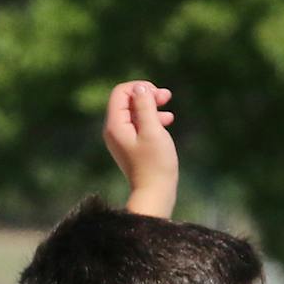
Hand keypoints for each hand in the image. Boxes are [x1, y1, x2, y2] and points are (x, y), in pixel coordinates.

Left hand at [104, 79, 178, 216]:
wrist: (155, 195)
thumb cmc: (156, 164)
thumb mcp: (153, 130)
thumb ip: (145, 106)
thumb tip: (140, 88)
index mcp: (115, 125)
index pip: (121, 93)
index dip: (140, 88)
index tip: (159, 95)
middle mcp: (114, 131)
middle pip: (127, 101)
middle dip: (147, 96)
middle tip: (167, 96)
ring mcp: (121, 140)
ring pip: (134, 113)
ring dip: (152, 108)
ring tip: (169, 111)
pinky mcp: (130, 147)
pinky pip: (138, 126)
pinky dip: (151, 121)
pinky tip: (167, 122)